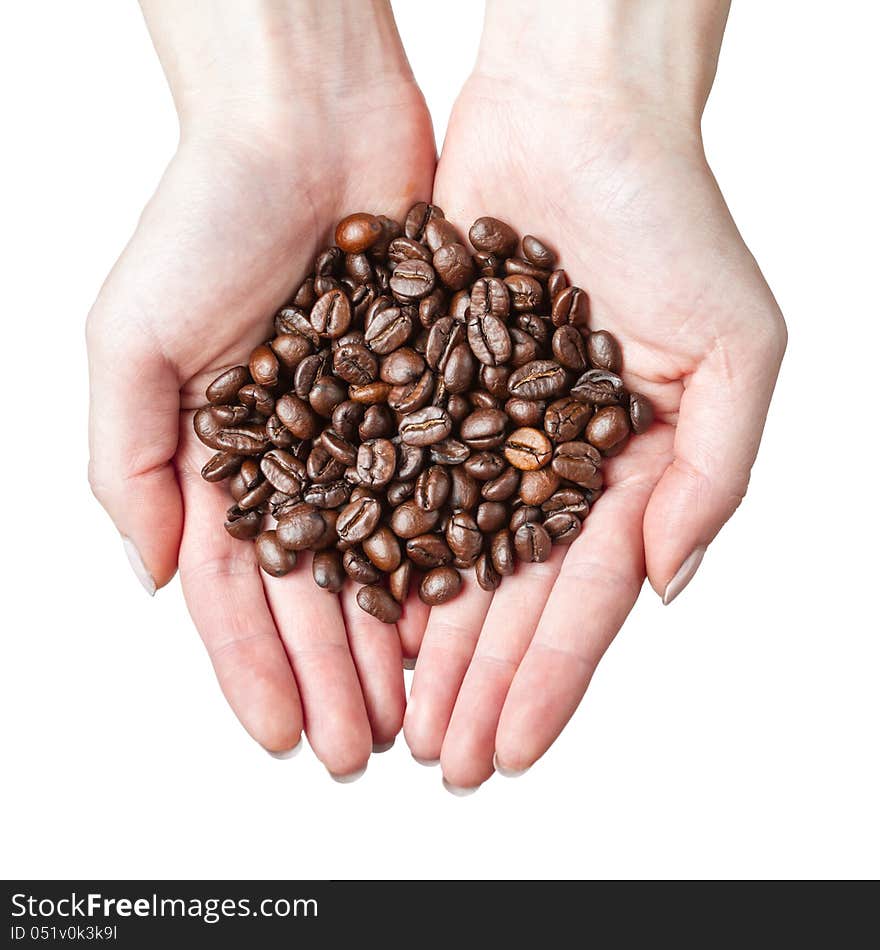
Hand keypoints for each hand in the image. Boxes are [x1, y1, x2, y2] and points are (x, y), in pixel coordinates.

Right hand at [87, 1, 434, 773]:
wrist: (306, 122)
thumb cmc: (207, 215)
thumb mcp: (133, 339)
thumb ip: (130, 460)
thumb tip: (152, 573)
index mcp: (223, 453)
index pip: (239, 586)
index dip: (254, 665)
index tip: (280, 735)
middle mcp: (298, 452)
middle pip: (319, 588)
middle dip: (332, 674)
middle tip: (356, 750)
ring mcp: (366, 427)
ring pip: (387, 555)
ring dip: (393, 639)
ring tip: (411, 711)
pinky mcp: (432, 391)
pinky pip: (447, 489)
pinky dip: (450, 556)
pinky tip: (457, 620)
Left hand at [404, 0, 786, 788]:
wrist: (576, 114)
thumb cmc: (669, 215)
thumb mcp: (737, 349)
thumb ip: (712, 474)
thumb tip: (666, 584)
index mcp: (626, 466)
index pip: (582, 595)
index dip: (549, 677)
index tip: (513, 749)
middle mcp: (550, 460)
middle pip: (506, 594)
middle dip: (478, 683)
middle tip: (444, 761)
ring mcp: (485, 427)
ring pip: (445, 554)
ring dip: (424, 640)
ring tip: (398, 714)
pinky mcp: (425, 383)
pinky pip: (395, 479)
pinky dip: (378, 546)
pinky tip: (361, 612)